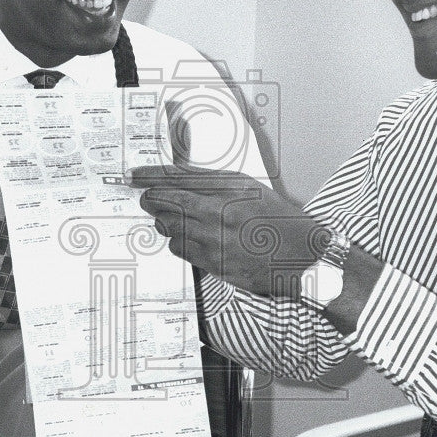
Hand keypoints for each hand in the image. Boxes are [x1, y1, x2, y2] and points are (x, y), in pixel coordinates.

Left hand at [129, 165, 327, 297]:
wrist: (302, 257)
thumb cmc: (280, 222)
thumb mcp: (253, 190)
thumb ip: (219, 185)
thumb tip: (184, 181)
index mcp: (231, 186)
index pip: (179, 176)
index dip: (151, 175)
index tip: (134, 174)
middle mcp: (220, 210)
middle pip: (166, 200)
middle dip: (151, 198)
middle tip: (145, 197)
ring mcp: (215, 238)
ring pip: (169, 226)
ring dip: (164, 221)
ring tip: (168, 218)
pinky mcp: (214, 262)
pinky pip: (180, 249)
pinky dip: (177, 241)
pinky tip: (187, 238)